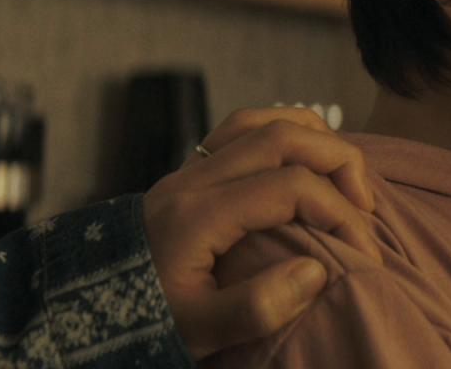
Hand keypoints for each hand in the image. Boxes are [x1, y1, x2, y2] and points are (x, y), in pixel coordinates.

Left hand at [142, 107, 380, 359]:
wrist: (84, 310)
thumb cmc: (142, 320)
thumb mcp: (199, 330)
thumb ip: (257, 307)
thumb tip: (316, 271)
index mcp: (198, 215)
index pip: (290, 186)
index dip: (340, 213)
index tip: (363, 253)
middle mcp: (193, 180)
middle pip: (282, 135)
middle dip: (339, 161)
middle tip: (367, 206)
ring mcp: (186, 171)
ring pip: (259, 120)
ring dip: (312, 137)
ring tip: (344, 175)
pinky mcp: (185, 173)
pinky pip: (238, 128)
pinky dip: (280, 132)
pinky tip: (302, 160)